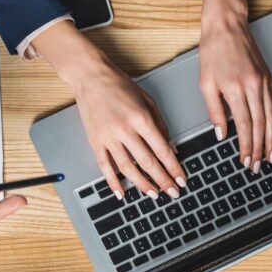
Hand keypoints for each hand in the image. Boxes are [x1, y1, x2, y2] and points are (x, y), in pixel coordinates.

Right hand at [32, 22, 185, 200]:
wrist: (90, 76)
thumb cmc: (119, 84)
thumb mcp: (147, 100)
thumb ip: (160, 124)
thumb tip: (170, 147)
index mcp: (140, 118)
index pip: (162, 150)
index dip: (173, 168)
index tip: (181, 179)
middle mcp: (124, 129)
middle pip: (147, 162)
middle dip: (163, 180)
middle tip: (173, 192)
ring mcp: (108, 137)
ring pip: (127, 169)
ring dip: (142, 184)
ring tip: (153, 194)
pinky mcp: (94, 141)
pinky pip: (104, 166)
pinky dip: (112, 182)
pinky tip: (121, 193)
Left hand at [198, 0, 271, 172]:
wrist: (228, 25)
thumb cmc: (213, 51)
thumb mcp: (205, 82)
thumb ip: (214, 110)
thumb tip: (222, 134)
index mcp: (236, 88)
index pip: (243, 125)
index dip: (245, 146)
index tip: (245, 160)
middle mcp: (254, 86)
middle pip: (260, 125)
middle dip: (259, 148)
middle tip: (257, 165)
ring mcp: (264, 82)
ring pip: (271, 118)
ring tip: (271, 156)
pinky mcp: (269, 78)